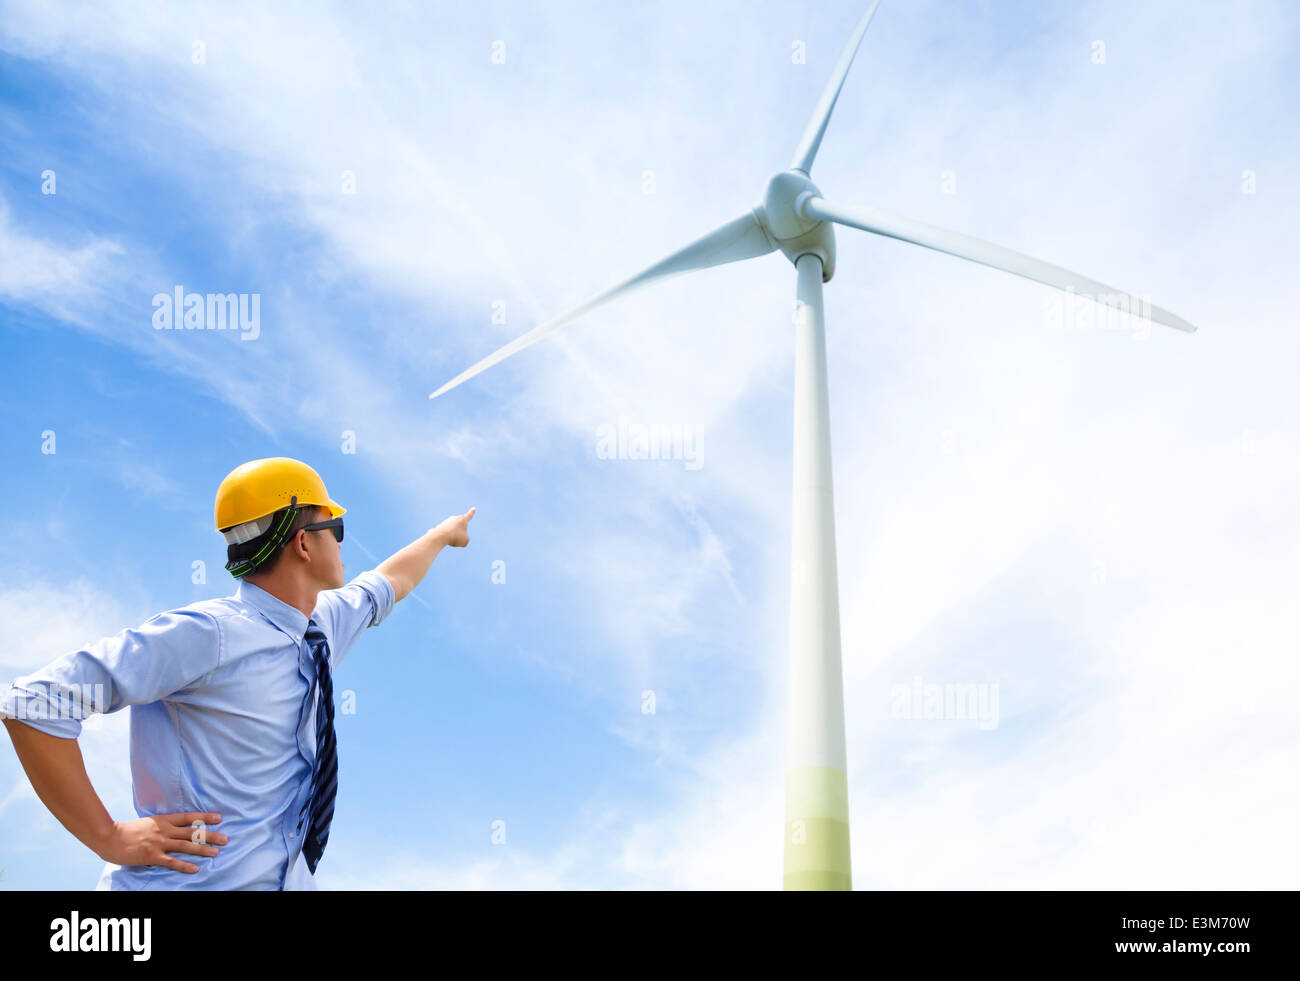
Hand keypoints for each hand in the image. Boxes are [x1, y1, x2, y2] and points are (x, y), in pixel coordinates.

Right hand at [97, 812, 227, 873]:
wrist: (110, 837)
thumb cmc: (128, 831)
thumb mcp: (148, 822)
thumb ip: (162, 825)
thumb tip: (176, 828)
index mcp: (163, 820)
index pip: (188, 817)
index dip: (204, 817)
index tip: (219, 818)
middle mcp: (164, 830)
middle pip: (191, 832)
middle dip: (209, 835)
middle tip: (225, 839)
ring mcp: (158, 843)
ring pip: (185, 846)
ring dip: (201, 849)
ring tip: (215, 852)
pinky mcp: (152, 856)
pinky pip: (171, 861)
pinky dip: (184, 865)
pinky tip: (195, 868)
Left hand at [434, 507, 474, 547]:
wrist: (440, 536)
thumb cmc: (455, 537)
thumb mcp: (465, 541)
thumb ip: (465, 539)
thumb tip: (460, 539)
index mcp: (463, 519)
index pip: (469, 516)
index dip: (471, 513)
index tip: (473, 508)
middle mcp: (455, 518)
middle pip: (460, 525)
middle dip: (460, 530)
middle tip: (459, 535)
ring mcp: (447, 521)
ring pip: (453, 531)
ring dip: (453, 536)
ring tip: (450, 538)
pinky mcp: (441, 525)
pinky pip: (446, 534)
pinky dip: (447, 537)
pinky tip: (444, 538)